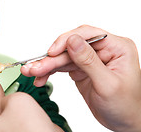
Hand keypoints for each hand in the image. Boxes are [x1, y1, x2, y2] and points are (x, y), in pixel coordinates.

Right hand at [21, 25, 140, 131]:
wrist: (125, 122)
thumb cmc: (126, 106)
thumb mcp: (107, 84)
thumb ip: (89, 61)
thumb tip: (72, 41)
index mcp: (116, 47)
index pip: (87, 34)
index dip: (66, 41)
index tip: (52, 52)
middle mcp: (102, 49)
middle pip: (70, 47)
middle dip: (50, 58)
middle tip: (34, 67)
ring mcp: (90, 58)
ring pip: (62, 56)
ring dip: (45, 65)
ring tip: (30, 72)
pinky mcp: (81, 68)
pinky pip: (61, 66)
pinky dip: (49, 72)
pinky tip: (40, 78)